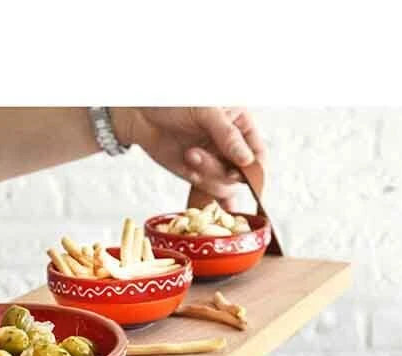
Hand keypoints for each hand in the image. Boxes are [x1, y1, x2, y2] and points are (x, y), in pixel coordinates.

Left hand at [110, 107, 265, 208]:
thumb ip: (226, 135)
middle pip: (241, 175)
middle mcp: (231, 148)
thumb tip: (246, 160)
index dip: (255, 169)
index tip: (243, 172)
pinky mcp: (198, 175)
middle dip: (222, 171)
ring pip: (224, 185)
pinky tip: (225, 208)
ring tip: (189, 154)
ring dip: (206, 174)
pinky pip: (211, 192)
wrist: (142, 114)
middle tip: (198, 156)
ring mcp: (215, 163)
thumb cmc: (174, 102)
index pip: (258, 153)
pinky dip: (216, 201)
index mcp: (240, 125)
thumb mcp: (205, 110)